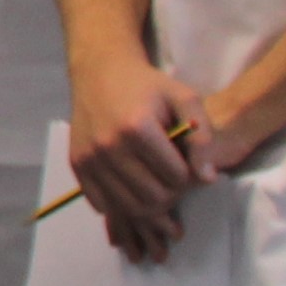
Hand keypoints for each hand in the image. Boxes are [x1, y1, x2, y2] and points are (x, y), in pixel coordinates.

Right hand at [64, 45, 219, 262]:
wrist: (100, 73)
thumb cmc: (148, 86)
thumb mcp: (185, 99)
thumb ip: (202, 137)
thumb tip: (207, 179)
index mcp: (138, 128)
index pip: (176, 176)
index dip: (191, 179)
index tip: (193, 172)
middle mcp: (109, 146)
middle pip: (152, 196)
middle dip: (172, 198)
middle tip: (179, 190)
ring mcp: (90, 158)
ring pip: (127, 206)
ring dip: (150, 212)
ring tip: (165, 207)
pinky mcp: (78, 165)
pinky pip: (102, 203)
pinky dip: (122, 210)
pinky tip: (136, 203)